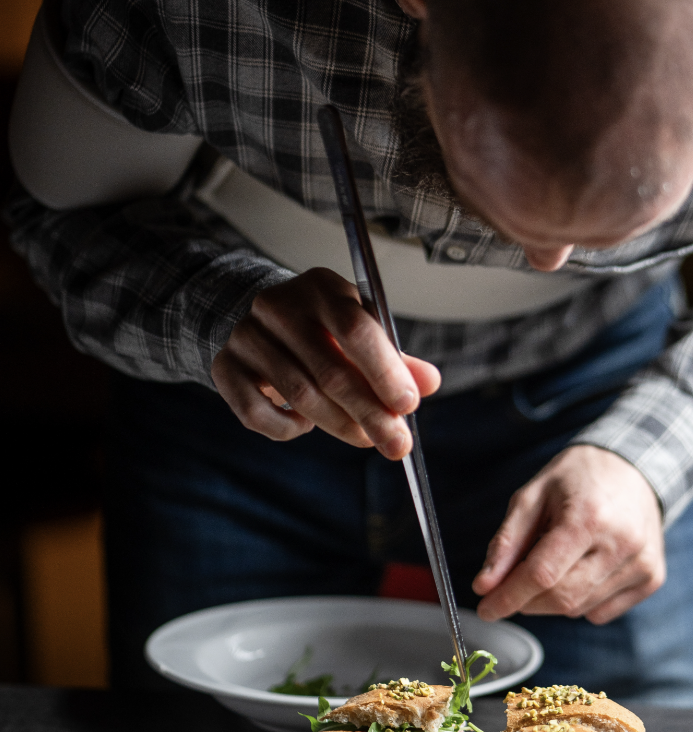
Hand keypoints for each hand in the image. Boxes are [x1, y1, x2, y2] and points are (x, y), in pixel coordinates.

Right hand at [211, 268, 440, 452]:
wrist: (256, 319)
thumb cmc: (320, 329)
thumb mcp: (360, 331)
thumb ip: (394, 358)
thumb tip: (429, 383)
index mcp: (321, 287)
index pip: (356, 329)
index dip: (384, 371)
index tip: (408, 405)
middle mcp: (278, 306)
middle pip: (330, 370)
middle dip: (370, 414)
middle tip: (396, 443)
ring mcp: (246, 336)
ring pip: (300, 396)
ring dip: (339, 425)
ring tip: (364, 437)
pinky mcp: (225, 367)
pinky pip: (260, 415)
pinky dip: (291, 428)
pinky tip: (307, 423)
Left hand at [472, 445, 664, 625]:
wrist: (633, 468)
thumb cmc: (578, 479)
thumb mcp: (533, 495)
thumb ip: (507, 542)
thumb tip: (485, 586)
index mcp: (588, 517)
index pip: (541, 574)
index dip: (508, 597)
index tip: (487, 609)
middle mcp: (622, 543)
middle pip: (560, 598)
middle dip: (527, 601)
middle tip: (512, 585)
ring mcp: (642, 563)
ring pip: (579, 609)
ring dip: (552, 598)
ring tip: (555, 560)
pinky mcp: (652, 578)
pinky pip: (601, 611)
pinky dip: (580, 600)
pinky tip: (582, 568)